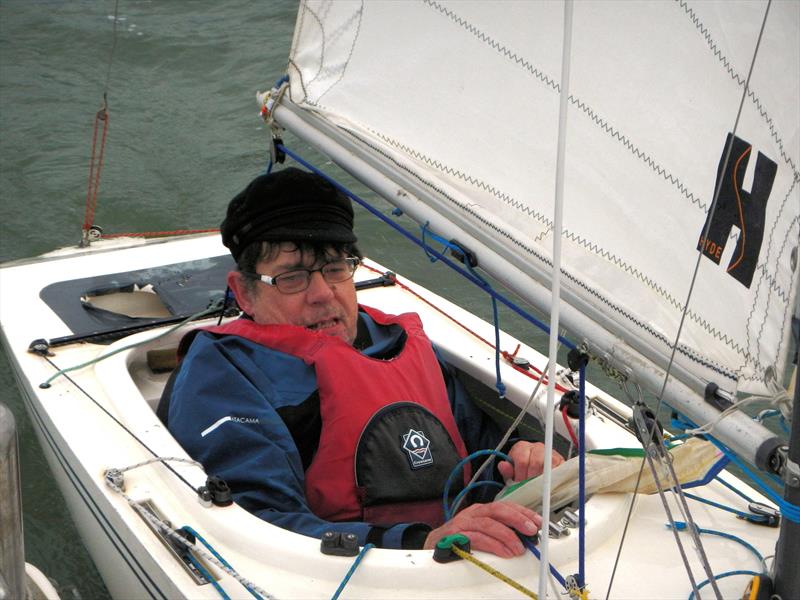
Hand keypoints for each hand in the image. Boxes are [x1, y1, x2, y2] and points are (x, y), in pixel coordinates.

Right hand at [423, 501, 541, 557]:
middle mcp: (474, 513)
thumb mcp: (482, 532)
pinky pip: (477, 537)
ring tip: (519, 548)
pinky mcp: (456, 535)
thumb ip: (500, 532)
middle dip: (518, 519)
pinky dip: (493, 545)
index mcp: (482, 510)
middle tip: (532, 530)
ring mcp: (464, 523)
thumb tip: (524, 538)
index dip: (523, 512)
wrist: (433, 545)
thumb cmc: (460, 539)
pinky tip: (503, 552)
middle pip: (498, 509)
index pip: (506, 506)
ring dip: (507, 535)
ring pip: (489, 523)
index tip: (538, 522)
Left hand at [497, 441, 564, 482]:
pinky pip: (559, 468)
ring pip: (548, 464)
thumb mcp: (511, 471)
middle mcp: (537, 446)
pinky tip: (548, 483)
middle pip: (536, 462)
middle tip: (529, 487)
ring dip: (543, 478)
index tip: (520, 484)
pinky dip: (553, 477)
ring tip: (538, 486)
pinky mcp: (560, 460)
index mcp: (522, 447)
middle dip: (531, 478)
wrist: (534, 467)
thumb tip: (503, 466)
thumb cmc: (522, 470)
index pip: (522, 460)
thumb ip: (506, 470)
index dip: (520, 475)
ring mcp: (550, 452)